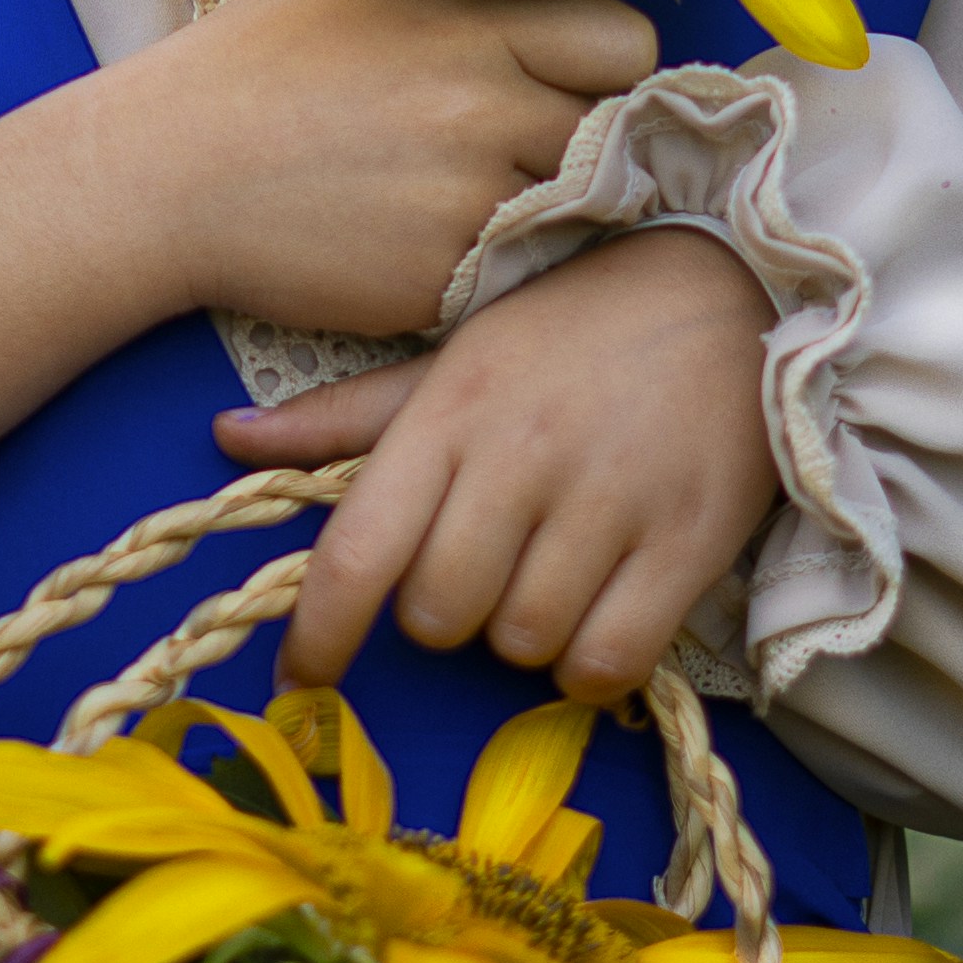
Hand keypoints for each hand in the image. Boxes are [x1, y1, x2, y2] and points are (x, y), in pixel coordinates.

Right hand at [127, 0, 659, 350]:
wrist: (162, 176)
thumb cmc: (254, 66)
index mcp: (473, 25)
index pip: (625, 41)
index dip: (606, 63)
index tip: (572, 77)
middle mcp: (486, 109)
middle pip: (616, 133)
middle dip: (585, 139)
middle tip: (527, 144)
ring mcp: (469, 201)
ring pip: (576, 212)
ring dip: (545, 208)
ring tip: (470, 193)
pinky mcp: (443, 280)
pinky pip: (515, 272)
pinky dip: (490, 263)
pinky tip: (428, 238)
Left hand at [231, 226, 778, 705]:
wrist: (736, 287)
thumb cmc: (576, 330)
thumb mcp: (456, 356)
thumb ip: (345, 418)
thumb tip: (226, 440)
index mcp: (452, 411)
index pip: (358, 551)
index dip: (318, 633)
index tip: (301, 675)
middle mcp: (523, 456)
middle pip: (437, 615)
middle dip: (444, 613)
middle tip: (481, 566)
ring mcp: (610, 500)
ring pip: (520, 643)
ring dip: (523, 634)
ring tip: (552, 571)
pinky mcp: (688, 539)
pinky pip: (608, 659)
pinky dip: (592, 662)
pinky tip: (600, 614)